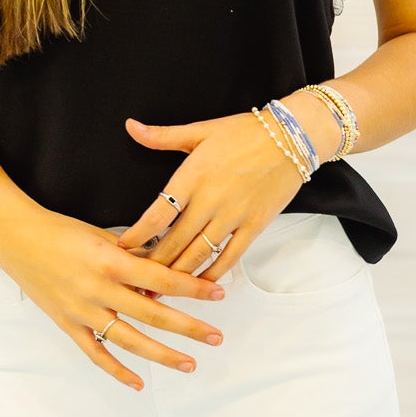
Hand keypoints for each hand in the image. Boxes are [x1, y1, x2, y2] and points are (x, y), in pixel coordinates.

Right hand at [0, 205, 227, 391]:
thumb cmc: (60, 230)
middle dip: (189, 327)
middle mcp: (98, 289)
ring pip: (129, 340)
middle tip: (216, 337)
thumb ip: (135, 254)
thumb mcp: (102, 235)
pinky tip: (138, 384)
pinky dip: (117, 371)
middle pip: (153, 313)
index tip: (218, 294)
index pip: (162, 279)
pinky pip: (96, 354)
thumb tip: (169, 265)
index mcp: (110, 260)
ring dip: (162, 355)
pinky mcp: (67, 324)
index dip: (192, 288)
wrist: (15, 237)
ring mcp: (82, 311)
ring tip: (190, 364)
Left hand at [114, 108, 306, 282]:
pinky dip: (213, 274)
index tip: (124, 248)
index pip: (156, 214)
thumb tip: (132, 127)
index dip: (137, 235)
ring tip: (161, 289)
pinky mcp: (254, 226)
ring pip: (199, 254)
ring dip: (178, 275)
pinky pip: (230, 257)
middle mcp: (210, 200)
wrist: (291, 137)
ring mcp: (233, 216)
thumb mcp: (200, 130)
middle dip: (152, 264)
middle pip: (174, 241)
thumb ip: (162, 136)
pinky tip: (201, 284)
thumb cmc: (245, 132)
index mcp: (191, 176)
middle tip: (136, 279)